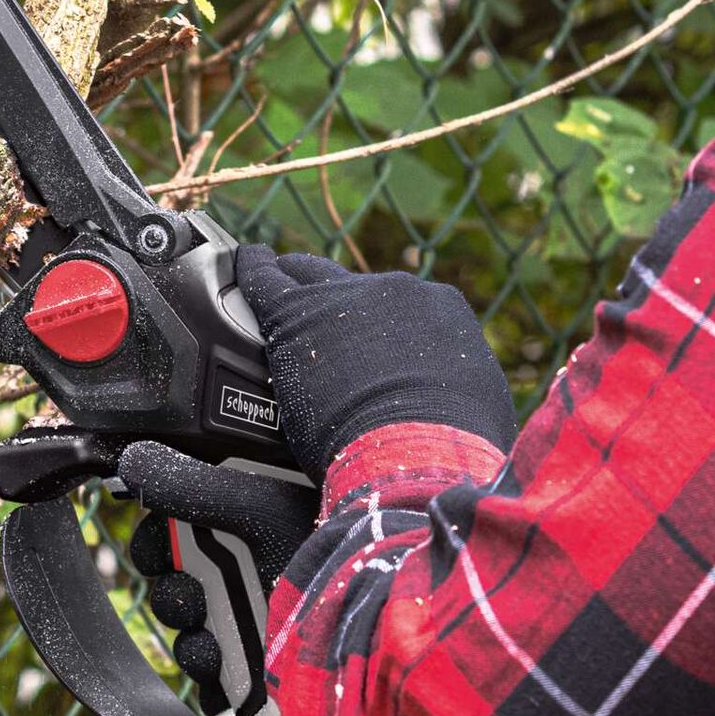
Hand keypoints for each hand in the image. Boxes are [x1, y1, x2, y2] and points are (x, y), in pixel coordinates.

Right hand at [117, 442, 317, 713]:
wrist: (374, 592)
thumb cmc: (322, 534)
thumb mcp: (252, 505)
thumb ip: (186, 484)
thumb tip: (130, 458)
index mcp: (230, 523)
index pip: (165, 537)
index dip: (152, 549)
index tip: (157, 556)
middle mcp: (236, 568)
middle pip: (171, 590)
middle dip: (173, 601)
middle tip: (190, 600)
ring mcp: (247, 615)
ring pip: (187, 636)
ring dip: (189, 643)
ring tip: (208, 645)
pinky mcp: (260, 661)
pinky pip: (214, 678)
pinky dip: (211, 678)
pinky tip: (222, 672)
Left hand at [236, 246, 517, 482]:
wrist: (414, 450)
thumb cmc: (447, 448)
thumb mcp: (472, 408)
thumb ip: (450, 390)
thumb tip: (446, 406)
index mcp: (438, 309)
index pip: (396, 309)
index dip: (373, 326)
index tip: (359, 344)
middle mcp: (393, 291)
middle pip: (349, 286)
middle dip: (330, 300)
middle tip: (312, 318)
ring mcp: (341, 297)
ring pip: (306, 275)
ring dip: (290, 282)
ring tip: (269, 281)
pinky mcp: (295, 314)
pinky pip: (263, 278)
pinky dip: (251, 270)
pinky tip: (242, 265)